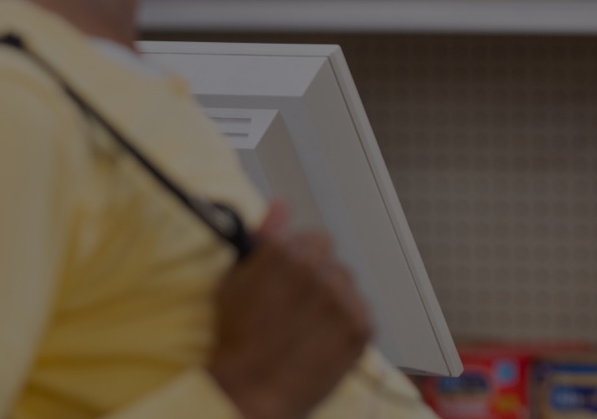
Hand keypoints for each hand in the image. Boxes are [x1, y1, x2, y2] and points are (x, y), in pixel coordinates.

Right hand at [207, 202, 372, 418]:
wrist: (250, 392)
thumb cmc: (235, 339)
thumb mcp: (235, 280)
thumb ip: (264, 237)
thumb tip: (282, 205)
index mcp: (290, 254)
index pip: (315, 240)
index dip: (301, 261)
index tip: (290, 281)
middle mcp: (321, 272)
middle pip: (333, 263)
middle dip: (318, 279)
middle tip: (296, 309)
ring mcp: (344, 301)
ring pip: (348, 287)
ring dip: (334, 301)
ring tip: (308, 328)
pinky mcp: (360, 329)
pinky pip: (361, 314)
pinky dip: (346, 325)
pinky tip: (322, 340)